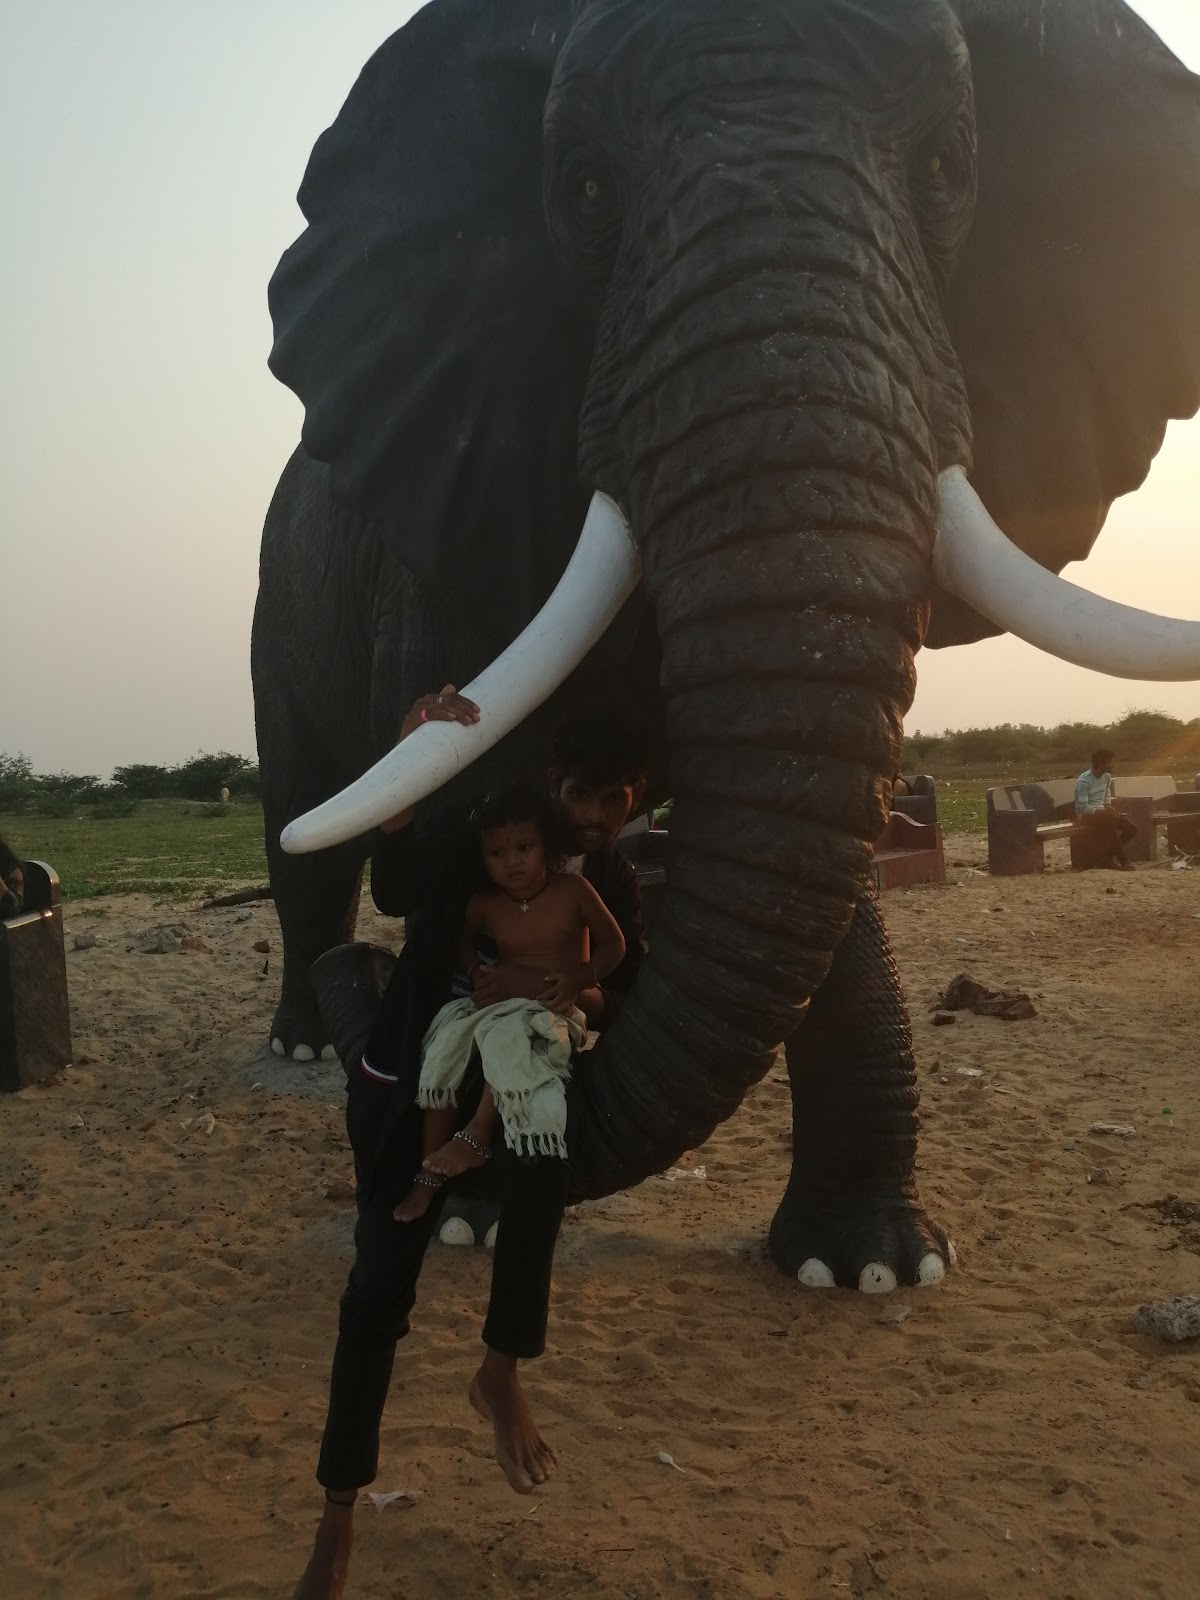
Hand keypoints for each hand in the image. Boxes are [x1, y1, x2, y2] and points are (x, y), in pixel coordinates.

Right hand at [379, 686, 480, 831]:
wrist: (407, 762)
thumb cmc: (427, 747)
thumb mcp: (442, 730)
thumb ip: (448, 714)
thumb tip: (453, 689)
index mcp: (430, 703)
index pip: (450, 695)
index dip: (466, 701)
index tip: (478, 711)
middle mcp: (422, 704)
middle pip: (447, 697)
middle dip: (465, 707)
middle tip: (476, 718)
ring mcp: (416, 711)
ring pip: (441, 704)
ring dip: (458, 712)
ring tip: (469, 721)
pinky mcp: (411, 721)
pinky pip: (429, 712)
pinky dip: (443, 714)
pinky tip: (453, 719)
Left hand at [472, 962, 542, 1006]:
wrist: (536, 983)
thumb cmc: (524, 974)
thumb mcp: (508, 967)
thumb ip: (493, 969)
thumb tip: (481, 967)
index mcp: (496, 974)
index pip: (478, 983)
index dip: (476, 988)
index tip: (478, 990)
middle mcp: (495, 984)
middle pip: (478, 993)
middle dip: (475, 997)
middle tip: (476, 1000)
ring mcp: (500, 993)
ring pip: (482, 1001)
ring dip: (479, 1004)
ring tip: (480, 1006)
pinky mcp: (505, 1001)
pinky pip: (490, 1006)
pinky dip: (486, 1008)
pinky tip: (487, 1010)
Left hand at [538, 967, 587, 1013]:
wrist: (581, 979)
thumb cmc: (570, 975)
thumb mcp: (560, 974)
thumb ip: (552, 977)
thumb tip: (545, 979)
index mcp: (560, 987)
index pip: (549, 993)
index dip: (542, 996)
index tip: (537, 998)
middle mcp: (564, 995)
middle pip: (554, 1003)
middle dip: (547, 1005)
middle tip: (542, 1004)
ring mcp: (569, 999)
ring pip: (561, 1008)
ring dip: (554, 1009)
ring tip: (549, 1008)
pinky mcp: (573, 1002)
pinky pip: (567, 1009)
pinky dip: (562, 1011)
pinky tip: (558, 1011)